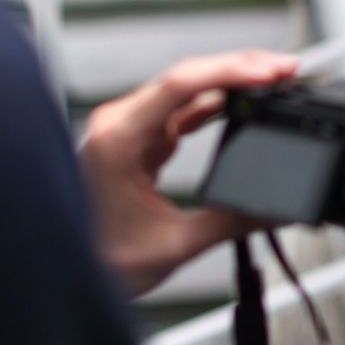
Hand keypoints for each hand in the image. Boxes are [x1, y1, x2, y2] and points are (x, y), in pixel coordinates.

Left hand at [80, 49, 296, 296]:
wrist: (58, 276)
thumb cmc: (95, 261)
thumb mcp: (173, 245)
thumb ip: (231, 222)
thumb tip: (277, 208)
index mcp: (118, 138)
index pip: (181, 85)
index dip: (230, 72)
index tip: (270, 72)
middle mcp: (120, 123)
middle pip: (189, 77)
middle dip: (241, 69)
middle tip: (286, 70)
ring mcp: (129, 128)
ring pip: (189, 89)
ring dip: (232, 83)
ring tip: (274, 81)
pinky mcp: (139, 139)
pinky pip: (184, 109)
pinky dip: (217, 103)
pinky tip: (246, 102)